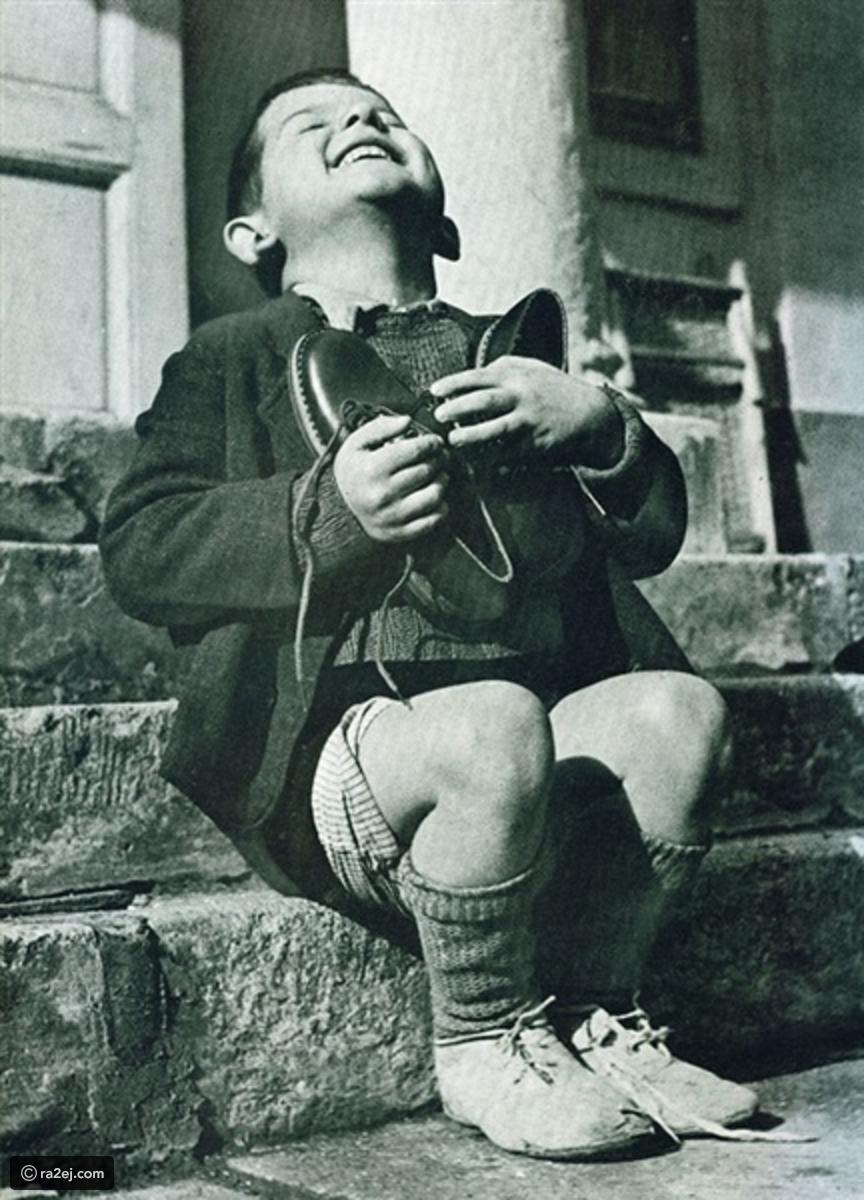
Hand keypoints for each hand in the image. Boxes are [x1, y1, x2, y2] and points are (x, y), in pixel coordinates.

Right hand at [333, 414, 448, 543]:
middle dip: (439, 460)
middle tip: (439, 456)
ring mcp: (392, 516)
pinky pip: (433, 520)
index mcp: (371, 469)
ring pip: (435, 495)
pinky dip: (441, 507)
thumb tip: (408, 421)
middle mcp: (382, 494)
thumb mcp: (356, 443)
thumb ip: (380, 427)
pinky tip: (434, 497)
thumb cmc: (354, 472)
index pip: (416, 450)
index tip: (435, 442)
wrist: (339, 509)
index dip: (432, 443)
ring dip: (442, 481)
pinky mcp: (400, 532)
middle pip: (427, 471)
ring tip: (439, 475)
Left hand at [430, 357, 623, 466]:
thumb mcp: (531, 368)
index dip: (454, 383)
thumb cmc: (555, 389)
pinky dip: (491, 457)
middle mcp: (522, 396)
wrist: (590, 413)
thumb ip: (502, 368)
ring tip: (453, 441)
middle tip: (439, 416)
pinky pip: (509, 452)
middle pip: (485, 401)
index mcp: (517, 375)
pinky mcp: (536, 444)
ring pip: (496, 429)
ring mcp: (529, 421)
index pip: (479, 376)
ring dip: (472, 436)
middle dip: (459, 408)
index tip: (434, 391)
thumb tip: (471, 374)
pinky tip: (475, 461)